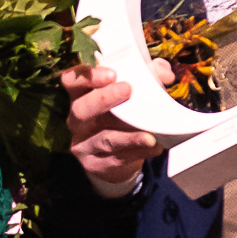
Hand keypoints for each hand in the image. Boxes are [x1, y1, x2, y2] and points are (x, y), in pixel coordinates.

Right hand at [61, 58, 175, 199]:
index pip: (71, 81)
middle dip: (104, 98)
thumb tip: (165, 73)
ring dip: (128, 136)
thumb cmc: (123, 118)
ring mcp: (83, 144)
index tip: (111, 73)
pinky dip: (138, 153)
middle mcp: (77, 120)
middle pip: (81, 109)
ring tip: (149, 135)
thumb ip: (148, 78)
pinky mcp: (95, 164)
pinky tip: (154, 147)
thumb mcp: (132, 95)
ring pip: (103, 139)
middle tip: (127, 89)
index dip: (86, 75)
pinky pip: (116, 159)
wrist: (118, 157)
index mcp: (81, 96)